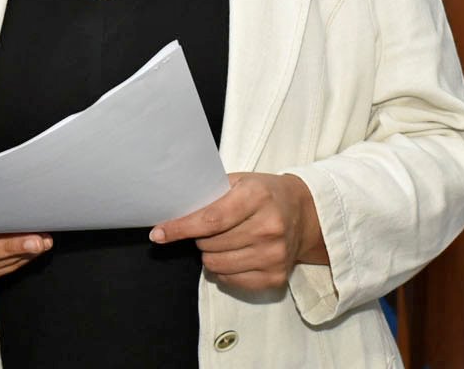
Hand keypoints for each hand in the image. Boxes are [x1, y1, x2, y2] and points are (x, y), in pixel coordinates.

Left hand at [149, 172, 326, 291]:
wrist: (304, 214)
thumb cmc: (264, 194)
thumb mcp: (240, 181)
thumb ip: (210, 194)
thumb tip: (174, 213)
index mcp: (257, 197)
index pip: (210, 220)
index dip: (180, 228)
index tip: (158, 234)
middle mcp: (268, 228)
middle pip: (210, 245)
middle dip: (200, 238)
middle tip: (210, 228)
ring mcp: (274, 255)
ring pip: (216, 265)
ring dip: (210, 254)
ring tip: (223, 240)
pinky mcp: (276, 276)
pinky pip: (230, 281)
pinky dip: (223, 270)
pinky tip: (234, 255)